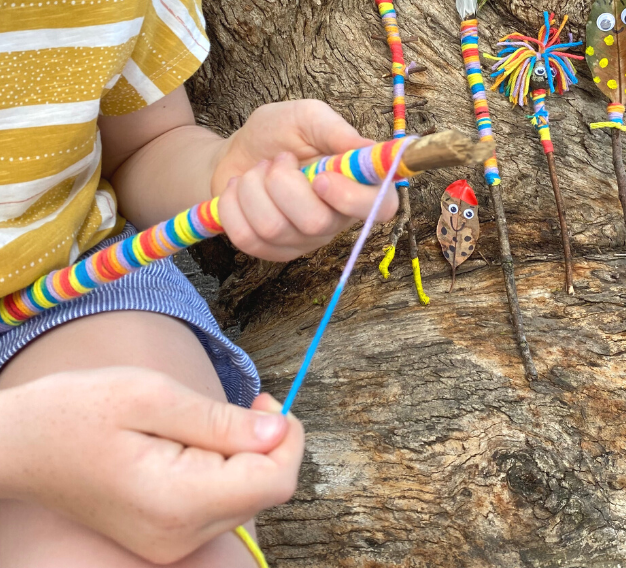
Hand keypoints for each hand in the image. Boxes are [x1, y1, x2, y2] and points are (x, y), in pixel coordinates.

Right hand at [0, 368, 303, 563]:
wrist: (22, 444)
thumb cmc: (80, 409)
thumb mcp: (154, 395)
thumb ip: (222, 420)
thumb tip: (279, 430)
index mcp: (178, 502)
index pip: (274, 482)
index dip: (287, 438)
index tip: (265, 400)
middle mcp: (179, 536)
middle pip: (265, 491)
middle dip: (268, 442)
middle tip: (245, 401)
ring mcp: (170, 542)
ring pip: (246, 497)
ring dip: (246, 454)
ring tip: (208, 420)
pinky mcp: (165, 534)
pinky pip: (220, 502)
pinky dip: (225, 468)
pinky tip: (197, 440)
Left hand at [212, 100, 397, 260]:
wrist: (237, 155)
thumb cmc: (279, 134)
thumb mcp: (306, 117)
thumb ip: (334, 129)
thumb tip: (367, 146)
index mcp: (358, 184)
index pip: (380, 207)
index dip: (351, 198)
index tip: (320, 177)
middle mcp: (338, 218)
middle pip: (315, 222)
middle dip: (281, 183)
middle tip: (279, 160)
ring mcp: (306, 240)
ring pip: (274, 228)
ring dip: (253, 188)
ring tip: (257, 172)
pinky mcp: (274, 252)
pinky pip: (247, 238)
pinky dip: (232, 206)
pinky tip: (240, 190)